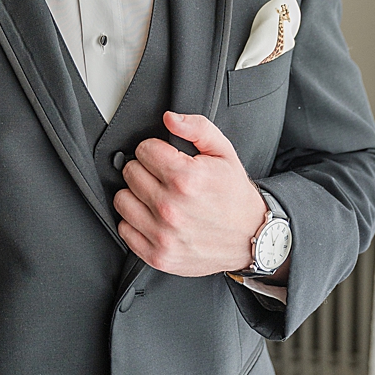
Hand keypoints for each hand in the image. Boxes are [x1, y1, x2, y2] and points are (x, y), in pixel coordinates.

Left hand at [113, 111, 265, 276]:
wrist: (253, 239)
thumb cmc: (235, 196)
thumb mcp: (224, 153)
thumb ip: (197, 128)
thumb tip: (170, 118)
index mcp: (186, 179)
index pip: (143, 149)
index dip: (155, 150)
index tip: (167, 159)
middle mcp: (171, 208)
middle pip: (130, 172)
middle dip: (146, 171)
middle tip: (165, 179)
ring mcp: (163, 234)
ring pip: (122, 200)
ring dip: (136, 196)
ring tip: (158, 197)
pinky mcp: (158, 255)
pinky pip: (124, 229)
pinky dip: (135, 223)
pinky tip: (154, 218)